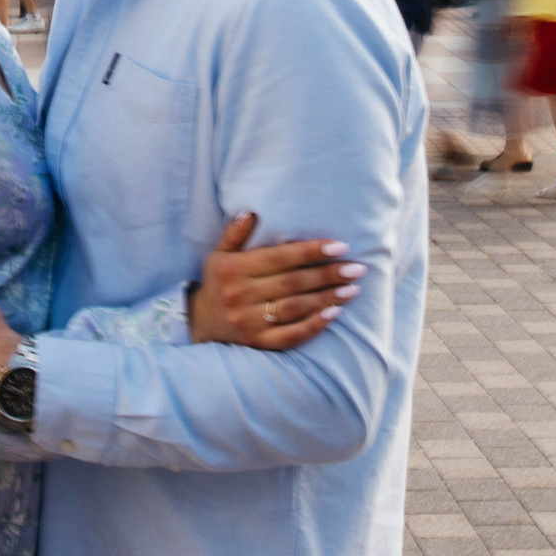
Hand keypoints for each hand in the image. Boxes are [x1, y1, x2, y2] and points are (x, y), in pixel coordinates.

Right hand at [188, 212, 358, 349]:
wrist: (199, 324)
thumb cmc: (218, 283)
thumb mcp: (219, 255)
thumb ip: (235, 233)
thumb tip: (252, 212)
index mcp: (234, 269)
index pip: (279, 257)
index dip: (311, 251)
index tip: (339, 247)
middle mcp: (241, 295)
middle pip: (293, 283)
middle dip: (328, 275)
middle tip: (357, 268)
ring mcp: (249, 321)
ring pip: (295, 308)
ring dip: (327, 298)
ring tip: (353, 289)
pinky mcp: (258, 343)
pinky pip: (290, 336)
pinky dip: (313, 325)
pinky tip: (335, 314)